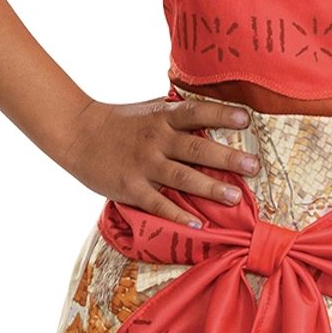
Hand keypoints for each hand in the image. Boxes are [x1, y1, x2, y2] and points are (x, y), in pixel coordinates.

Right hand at [61, 94, 260, 229]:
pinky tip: (198, 225)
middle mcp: (156, 139)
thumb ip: (179, 112)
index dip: (221, 115)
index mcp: (163, 117)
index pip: (196, 112)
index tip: (246, 120)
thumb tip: (217, 108)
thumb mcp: (150, 108)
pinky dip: (177, 215)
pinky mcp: (131, 187)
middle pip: (196, 148)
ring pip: (181, 177)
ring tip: (234, 198)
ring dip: (209, 188)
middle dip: (226, 158)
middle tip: (254, 167)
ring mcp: (143, 164)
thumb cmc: (122, 122)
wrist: (78, 133)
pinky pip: (158, 203)